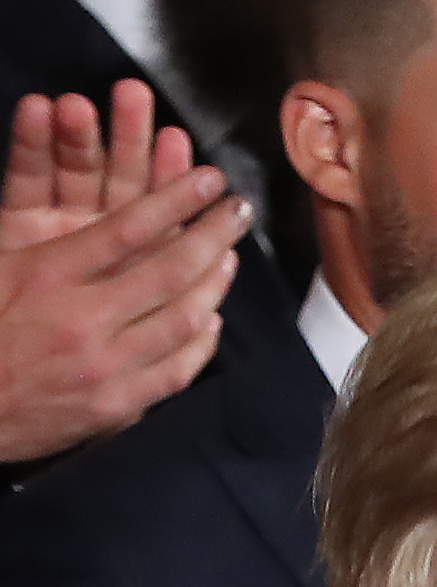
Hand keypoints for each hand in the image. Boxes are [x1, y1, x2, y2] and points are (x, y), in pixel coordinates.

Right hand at [1, 91, 246, 460]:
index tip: (211, 179)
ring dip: (215, 283)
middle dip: (214, 234)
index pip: (127, 229)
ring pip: (185, 319)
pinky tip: (210, 318)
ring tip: (229, 256)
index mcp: (46, 276)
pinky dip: (201, 341)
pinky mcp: (117, 406)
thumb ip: (51, 245)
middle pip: (171, 270)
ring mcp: (105, 367)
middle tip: (240, 211)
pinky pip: (177, 369)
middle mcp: (82, 319)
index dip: (177, 199)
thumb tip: (104, 215)